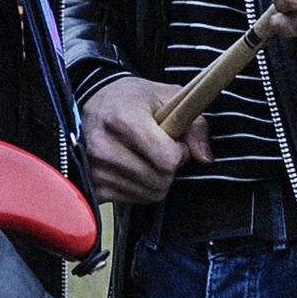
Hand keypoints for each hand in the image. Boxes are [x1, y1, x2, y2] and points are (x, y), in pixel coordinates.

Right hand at [81, 75, 210, 204]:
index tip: (174, 140)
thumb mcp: (168, 97)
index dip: (180, 152)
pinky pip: (131, 200)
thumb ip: (195, 125)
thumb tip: (205, 159)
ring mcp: (94, 167)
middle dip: (170, 168)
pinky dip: (139, 188)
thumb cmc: (133, 98)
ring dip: (156, 179)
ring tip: (145, 157)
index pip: (168, 159)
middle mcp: (103, 145)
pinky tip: (132, 169)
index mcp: (123, 119)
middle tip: (160, 149)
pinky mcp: (92, 184)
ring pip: (149, 193)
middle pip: (160, 181)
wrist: (92, 100)